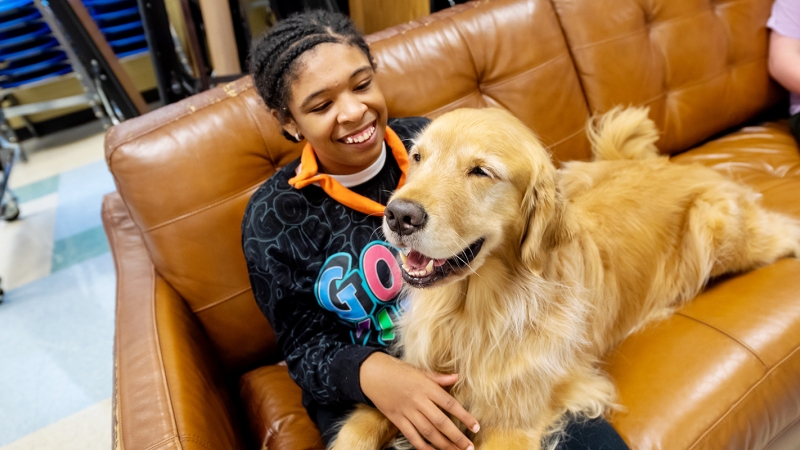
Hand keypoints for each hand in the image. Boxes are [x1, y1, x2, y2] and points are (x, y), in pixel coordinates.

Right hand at [360, 352, 479, 449]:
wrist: (371, 373)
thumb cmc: (397, 370)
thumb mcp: (419, 370)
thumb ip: (438, 377)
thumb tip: (457, 377)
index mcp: (426, 387)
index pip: (450, 404)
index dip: (464, 416)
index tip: (475, 426)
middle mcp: (418, 400)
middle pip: (441, 422)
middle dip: (457, 437)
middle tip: (469, 447)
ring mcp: (407, 411)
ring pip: (428, 431)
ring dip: (443, 444)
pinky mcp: (396, 419)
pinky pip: (411, 436)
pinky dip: (422, 446)